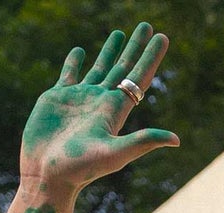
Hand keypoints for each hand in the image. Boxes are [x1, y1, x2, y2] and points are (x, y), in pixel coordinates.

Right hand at [20, 24, 178, 197]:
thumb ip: (143, 142)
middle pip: (123, 68)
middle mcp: (100, 102)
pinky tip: (79, 51)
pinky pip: (69, 74)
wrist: (47, 175)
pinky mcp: (57, 99)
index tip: (162, 37)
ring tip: (119, 33)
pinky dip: (74, 61)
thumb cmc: (80, 168)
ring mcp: (79, 99)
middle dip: (135, 47)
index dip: (151, 57)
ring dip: (110, 51)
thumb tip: (177, 140)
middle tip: (146, 26)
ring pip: (99, 68)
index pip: (139, 77)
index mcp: (115, 110)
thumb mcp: (115, 153)